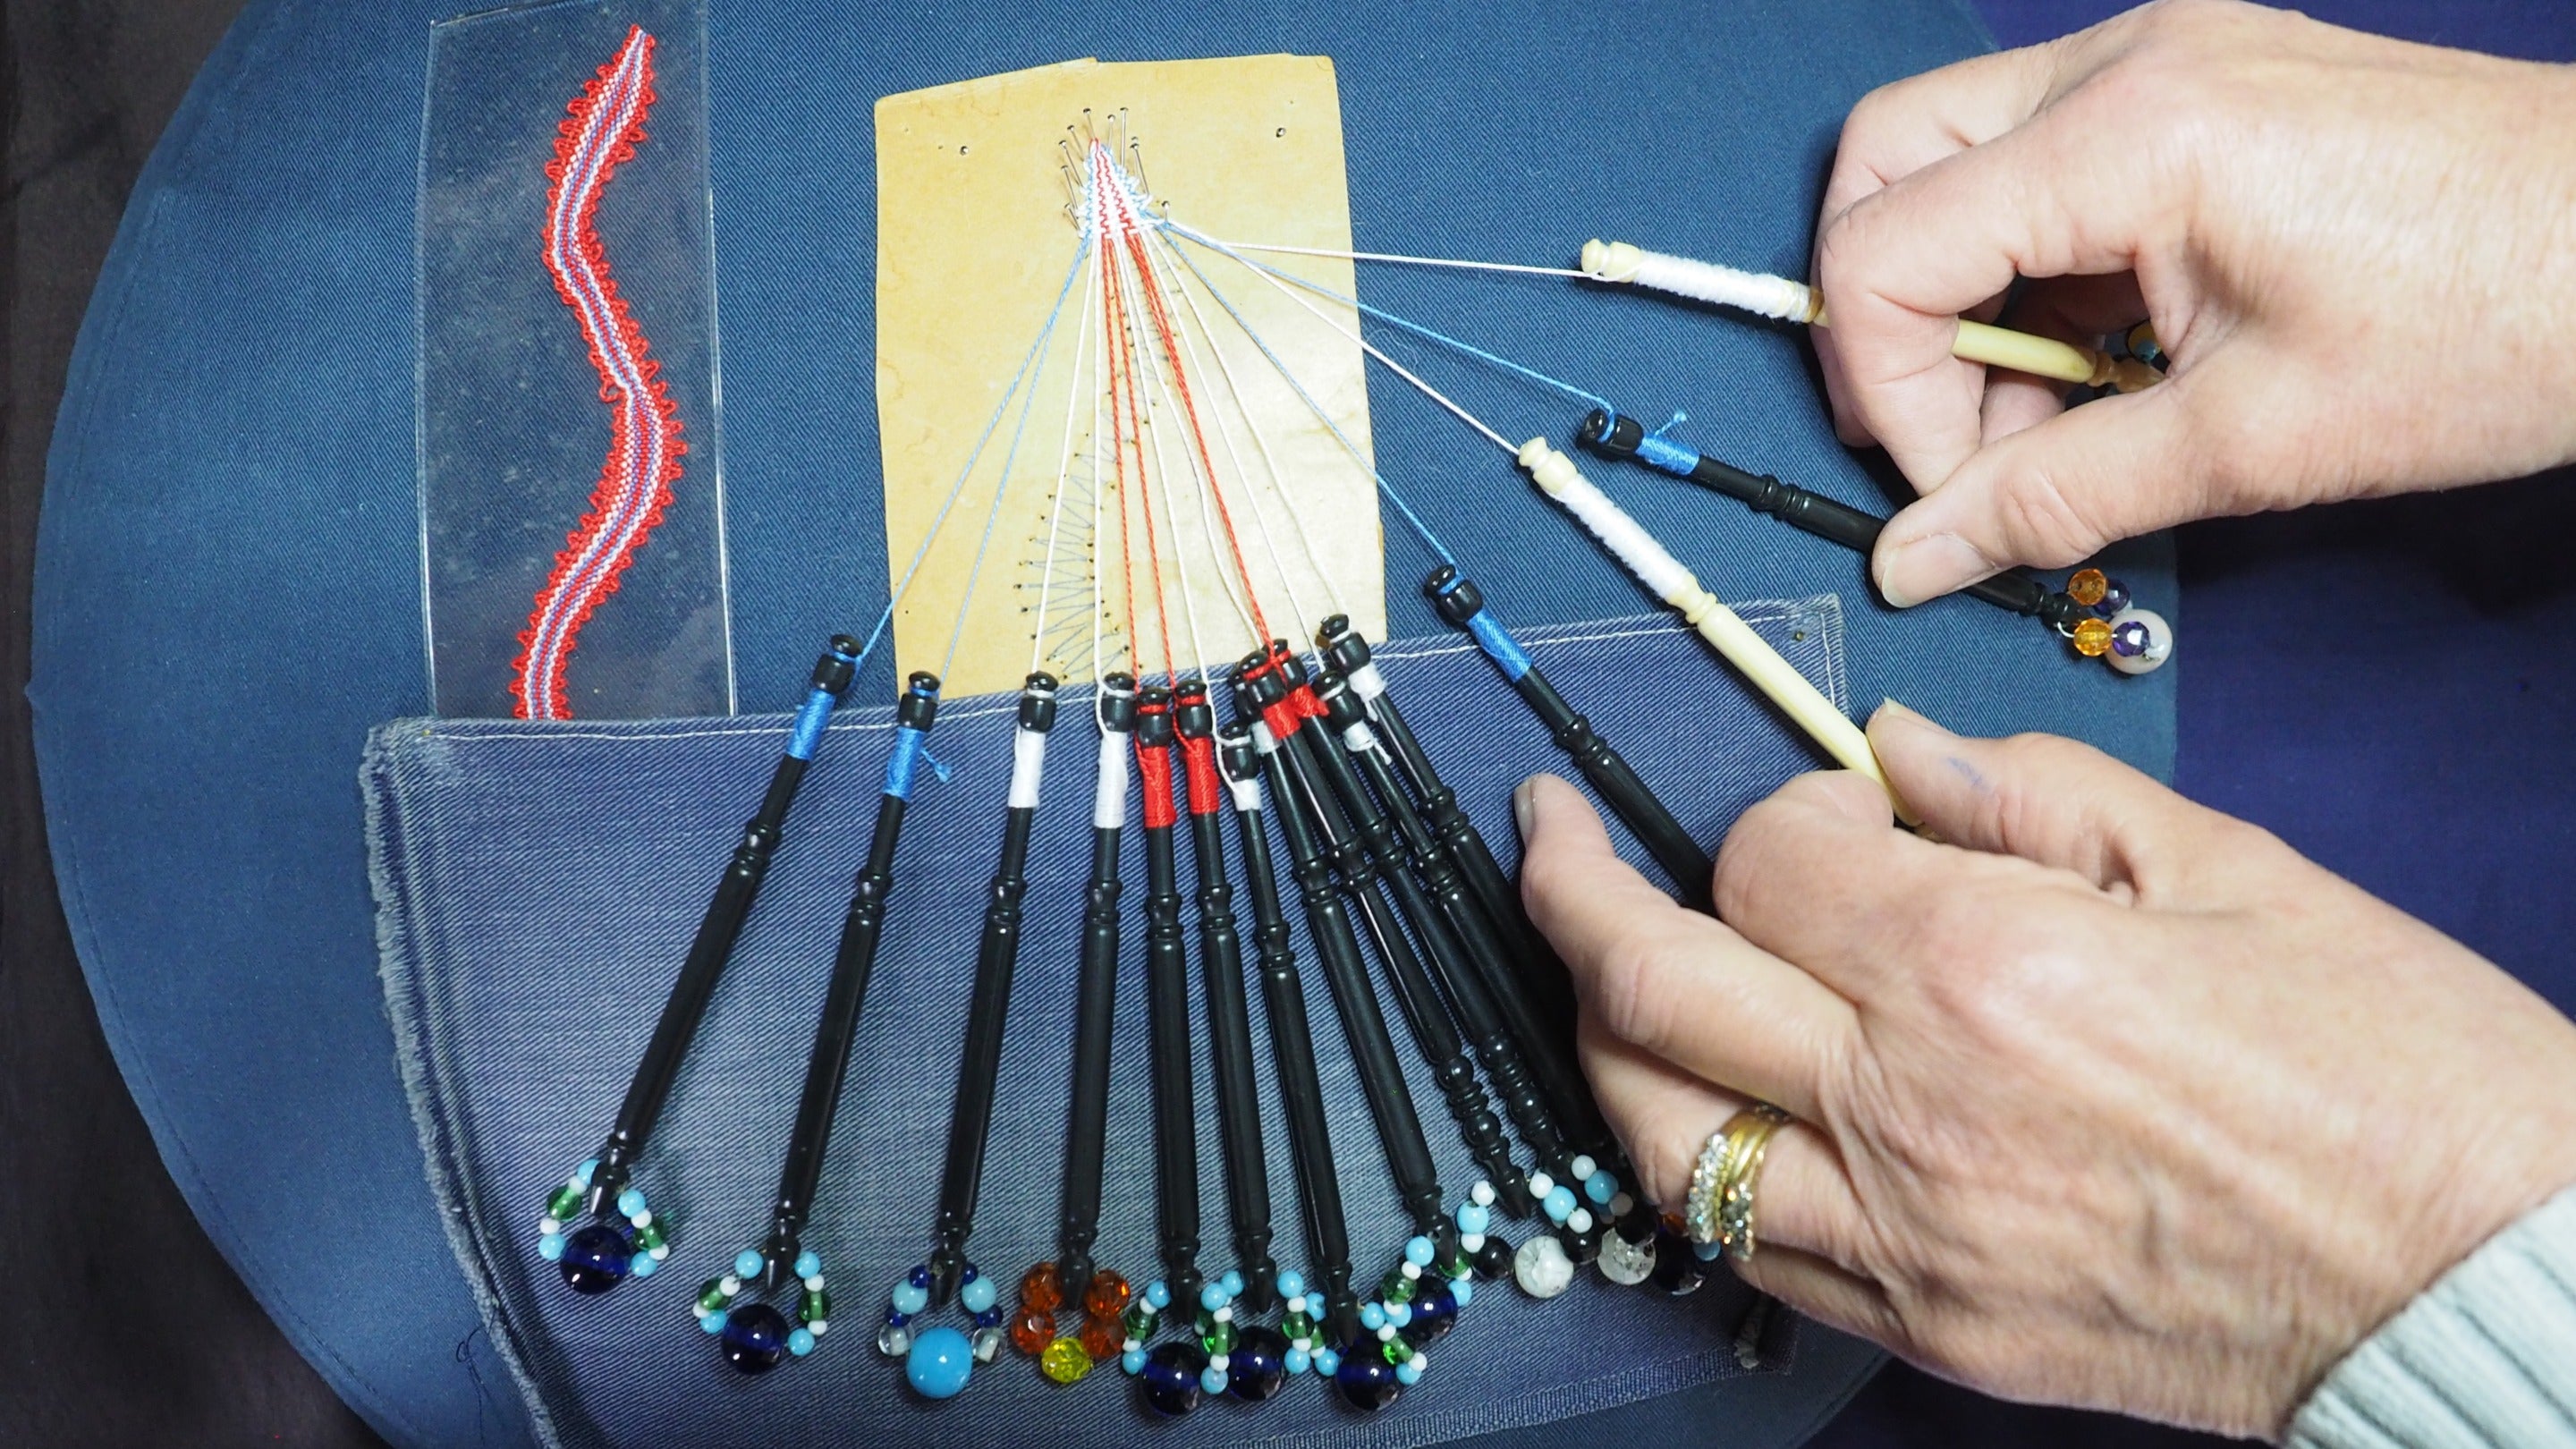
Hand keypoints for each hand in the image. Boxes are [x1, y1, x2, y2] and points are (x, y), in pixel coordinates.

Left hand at [1517, 708, 2575, 1435]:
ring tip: (1590, 971)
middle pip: (1647, 981)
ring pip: (1651, 1131)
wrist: (2485, 1281)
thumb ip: (2033, 791)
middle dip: (1567, 885)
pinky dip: (1689, 1168)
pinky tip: (1696, 1110)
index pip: (1765, 858)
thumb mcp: (2229, 867)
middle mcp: (1908, 1104)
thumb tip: (1900, 750)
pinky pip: (1740, 1249)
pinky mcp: (1926, 1328)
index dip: (1782, 811)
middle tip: (1544, 833)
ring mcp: (1902, 1235)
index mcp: (1984, 966)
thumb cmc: (2392, 1070)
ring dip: (1596, 1035)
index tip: (1837, 809)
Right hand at [1810, 0, 2575, 606]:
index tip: (1947, 488)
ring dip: (1960, 295)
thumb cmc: (2500, 325)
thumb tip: (1913, 561)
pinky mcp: (2204, 80)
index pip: (1886, 251)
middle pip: (1883, 161)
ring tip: (2048, 417)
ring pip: (1953, 153)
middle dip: (1882, 316)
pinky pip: (2044, 155)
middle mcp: (2129, 62)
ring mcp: (2167, 55)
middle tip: (1943, 433)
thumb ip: (2054, 499)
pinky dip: (2034, 262)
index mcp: (2134, 135)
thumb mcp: (2253, 445)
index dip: (1886, 392)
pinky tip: (2102, 358)